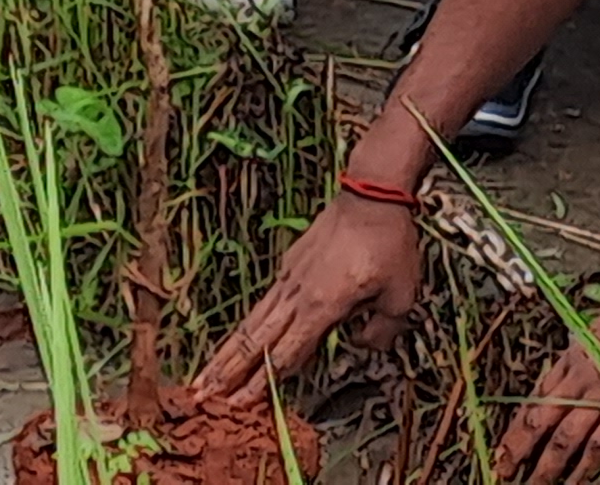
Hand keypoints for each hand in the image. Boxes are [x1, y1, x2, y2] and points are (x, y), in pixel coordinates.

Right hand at [194, 195, 426, 406]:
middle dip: (225, 374)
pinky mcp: (290, 265)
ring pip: (251, 323)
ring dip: (225, 353)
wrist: (372, 193)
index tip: (237, 406)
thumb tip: (362, 343)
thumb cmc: (388, 243)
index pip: (287, 356)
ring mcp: (289, 278)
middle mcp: (297, 295)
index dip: (262, 384)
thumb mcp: (402, 295)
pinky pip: (264, 304)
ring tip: (202, 376)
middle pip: (255, 342)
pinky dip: (246, 327)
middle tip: (198, 397)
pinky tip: (239, 339)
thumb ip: (382, 330)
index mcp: (322, 306)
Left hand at [492, 275, 599, 484]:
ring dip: (546, 465)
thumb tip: (585, 351)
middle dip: (518, 447)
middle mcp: (584, 373)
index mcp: (578, 352)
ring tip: (531, 484)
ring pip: (565, 436)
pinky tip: (575, 481)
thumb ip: (595, 345)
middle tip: (501, 469)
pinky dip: (586, 465)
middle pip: (540, 417)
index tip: (505, 441)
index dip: (519, 421)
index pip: (538, 394)